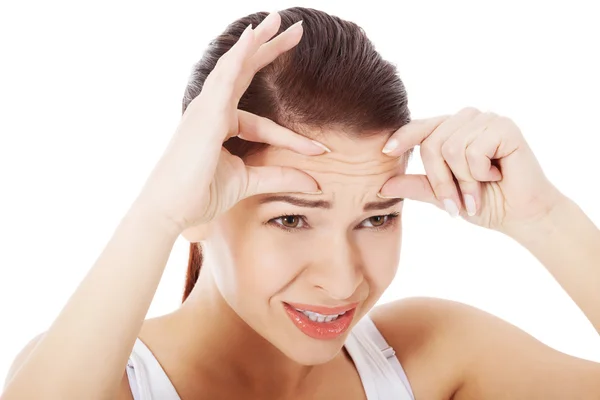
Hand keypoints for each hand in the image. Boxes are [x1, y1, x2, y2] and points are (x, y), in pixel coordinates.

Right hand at [134, 12, 325, 231]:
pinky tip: (254, 36)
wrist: (170, 210)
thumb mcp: (249, 182)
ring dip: (257, 41)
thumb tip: (316, 183)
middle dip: (269, 50)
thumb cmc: (199, 195)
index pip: (264, 124)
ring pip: (236, 66)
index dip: (293, 138)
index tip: (322, 152)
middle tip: (295, 29)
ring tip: (278, 19)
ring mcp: (207, 108)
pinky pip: (226, 77)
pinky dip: (240, 55)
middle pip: (245, 73)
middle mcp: (213, 111)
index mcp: (220, 126)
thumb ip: (280, 177)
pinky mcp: (207, 112)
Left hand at [378, 107, 563, 232]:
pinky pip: (473, 150)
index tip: (385, 152)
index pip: (420, 128)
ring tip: (479, 190)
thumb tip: (382, 186)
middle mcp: (467, 120)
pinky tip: (497, 174)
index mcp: (451, 131)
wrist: (520, 215)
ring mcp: (486, 120)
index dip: (403, 138)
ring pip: (451, 148)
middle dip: (441, 180)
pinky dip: (480, 172)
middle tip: (457, 203)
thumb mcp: (443, 196)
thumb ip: (416, 186)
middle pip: (432, 143)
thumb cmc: (484, 203)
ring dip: (464, 180)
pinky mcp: (504, 127)